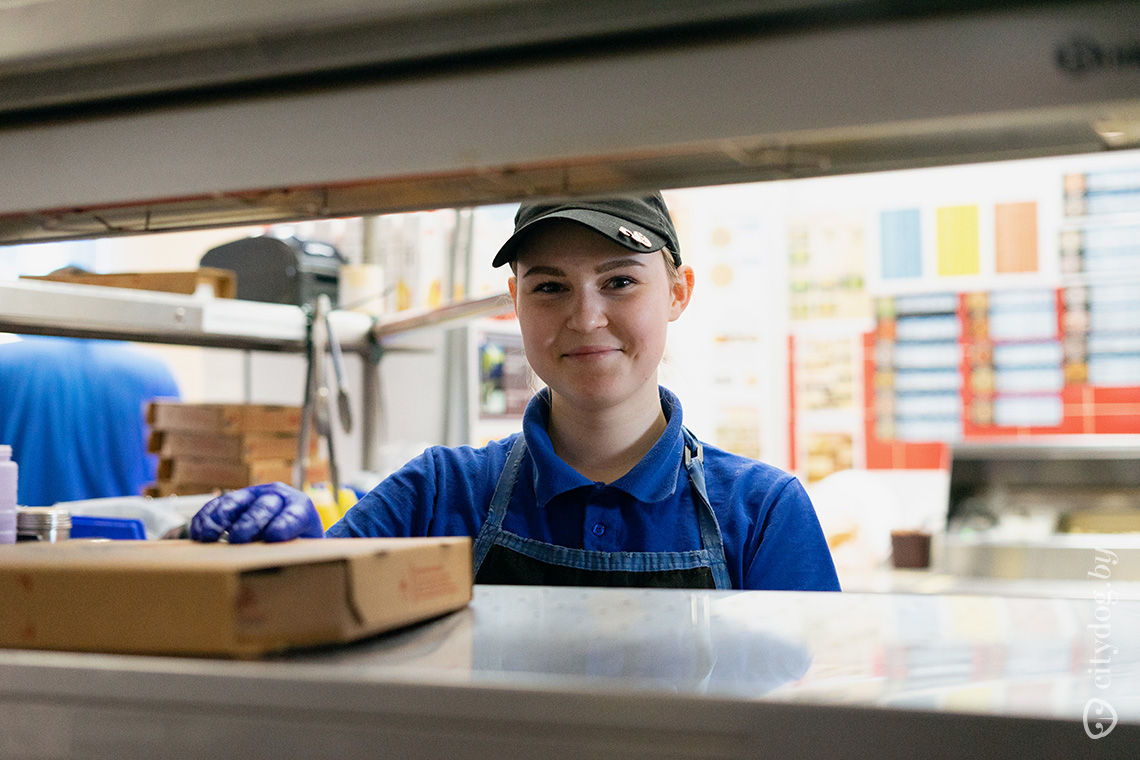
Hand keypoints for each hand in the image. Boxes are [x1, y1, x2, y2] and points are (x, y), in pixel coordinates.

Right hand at [190, 482, 324, 542]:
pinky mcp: (234, 499)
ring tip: (209, 535)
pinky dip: (206, 518)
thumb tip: (288, 580)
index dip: (284, 525)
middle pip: (263, 506)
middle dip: (250, 523)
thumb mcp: (303, 548)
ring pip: (236, 502)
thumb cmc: (297, 540)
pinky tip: (198, 533)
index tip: (274, 537)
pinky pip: (216, 505)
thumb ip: (295, 555)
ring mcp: (253, 495)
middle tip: (239, 540)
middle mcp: (277, 496)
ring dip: (221, 518)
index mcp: (299, 507)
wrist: (289, 523)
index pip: (294, 515)